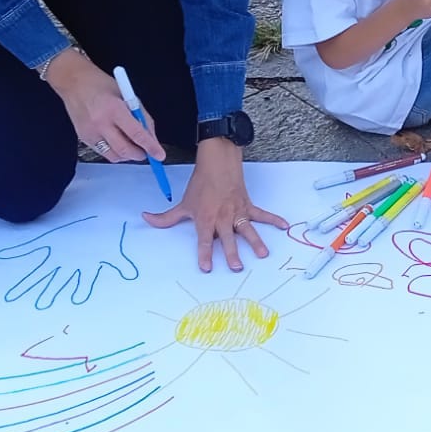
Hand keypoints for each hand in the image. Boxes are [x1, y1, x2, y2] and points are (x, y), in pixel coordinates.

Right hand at [44, 49, 161, 163]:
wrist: (73, 82)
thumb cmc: (102, 85)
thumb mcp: (127, 95)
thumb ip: (141, 116)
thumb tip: (152, 137)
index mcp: (115, 109)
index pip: (136, 133)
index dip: (150, 146)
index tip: (160, 155)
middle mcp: (101, 123)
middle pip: (124, 149)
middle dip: (140, 155)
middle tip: (147, 152)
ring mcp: (90, 133)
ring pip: (114, 156)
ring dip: (127, 155)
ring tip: (133, 147)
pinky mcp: (83, 138)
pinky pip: (103, 152)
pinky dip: (115, 151)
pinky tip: (118, 142)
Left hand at [144, 138, 288, 272]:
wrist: (217, 163)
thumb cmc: (200, 185)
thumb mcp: (183, 204)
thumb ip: (165, 217)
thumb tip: (145, 218)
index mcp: (205, 219)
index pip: (204, 240)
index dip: (204, 254)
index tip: (206, 268)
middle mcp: (222, 218)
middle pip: (227, 238)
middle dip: (232, 252)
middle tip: (236, 267)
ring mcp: (237, 212)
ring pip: (247, 229)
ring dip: (256, 242)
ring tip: (262, 254)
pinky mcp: (248, 206)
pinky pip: (262, 214)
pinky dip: (274, 219)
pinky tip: (285, 225)